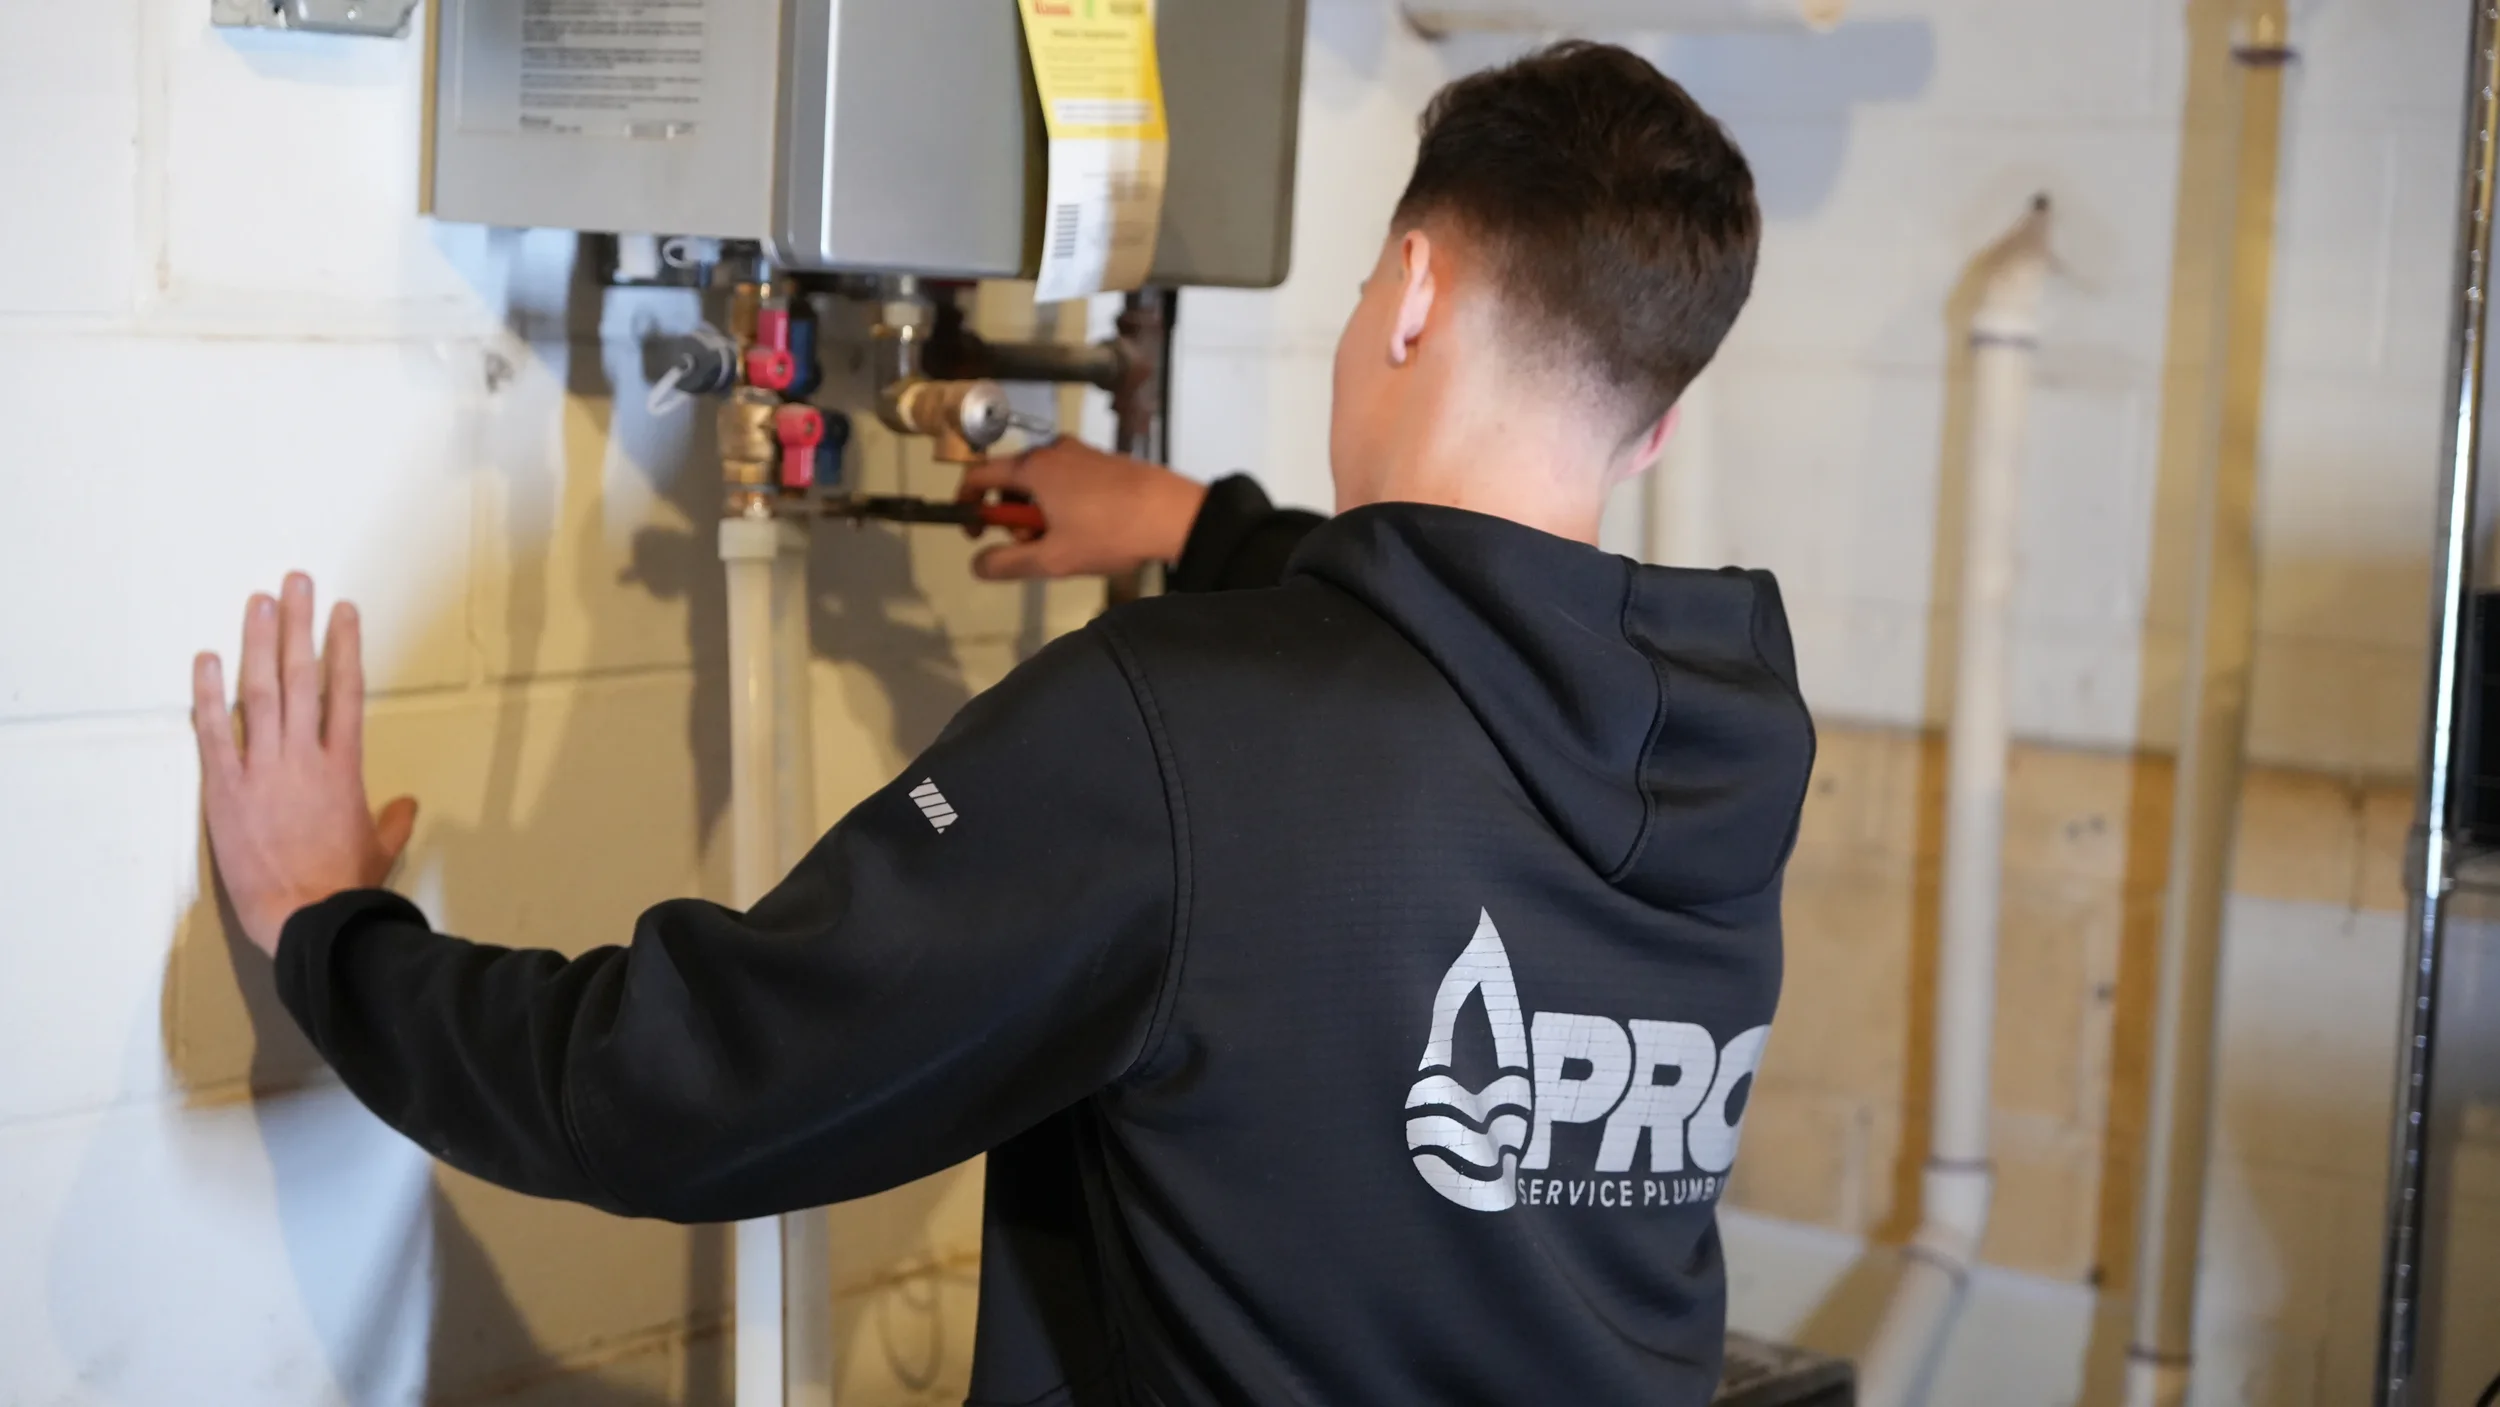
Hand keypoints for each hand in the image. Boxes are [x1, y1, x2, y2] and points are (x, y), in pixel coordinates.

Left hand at [192, 574, 417, 957]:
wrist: (309, 918)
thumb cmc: (346, 886)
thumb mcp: (378, 850)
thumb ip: (392, 821)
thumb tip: (406, 805)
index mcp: (343, 766)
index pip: (346, 690)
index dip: (345, 647)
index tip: (344, 611)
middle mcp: (303, 756)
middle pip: (302, 676)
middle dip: (300, 625)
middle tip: (297, 582)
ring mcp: (262, 770)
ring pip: (260, 692)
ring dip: (259, 643)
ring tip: (259, 602)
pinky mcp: (225, 790)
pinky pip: (214, 733)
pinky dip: (208, 695)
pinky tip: (207, 659)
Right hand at [960, 438, 1207, 580]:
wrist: (1175, 513)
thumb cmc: (1109, 533)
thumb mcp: (1053, 558)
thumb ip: (1007, 562)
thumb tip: (977, 564)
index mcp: (1033, 467)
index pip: (979, 475)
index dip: (966, 504)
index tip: (975, 534)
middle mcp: (1053, 450)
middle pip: (1011, 480)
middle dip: (1011, 516)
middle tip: (1031, 547)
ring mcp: (1082, 451)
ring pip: (1041, 481)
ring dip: (1038, 513)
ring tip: (1064, 544)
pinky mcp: (1105, 460)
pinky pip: (1067, 479)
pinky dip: (1062, 503)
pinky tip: (1088, 530)